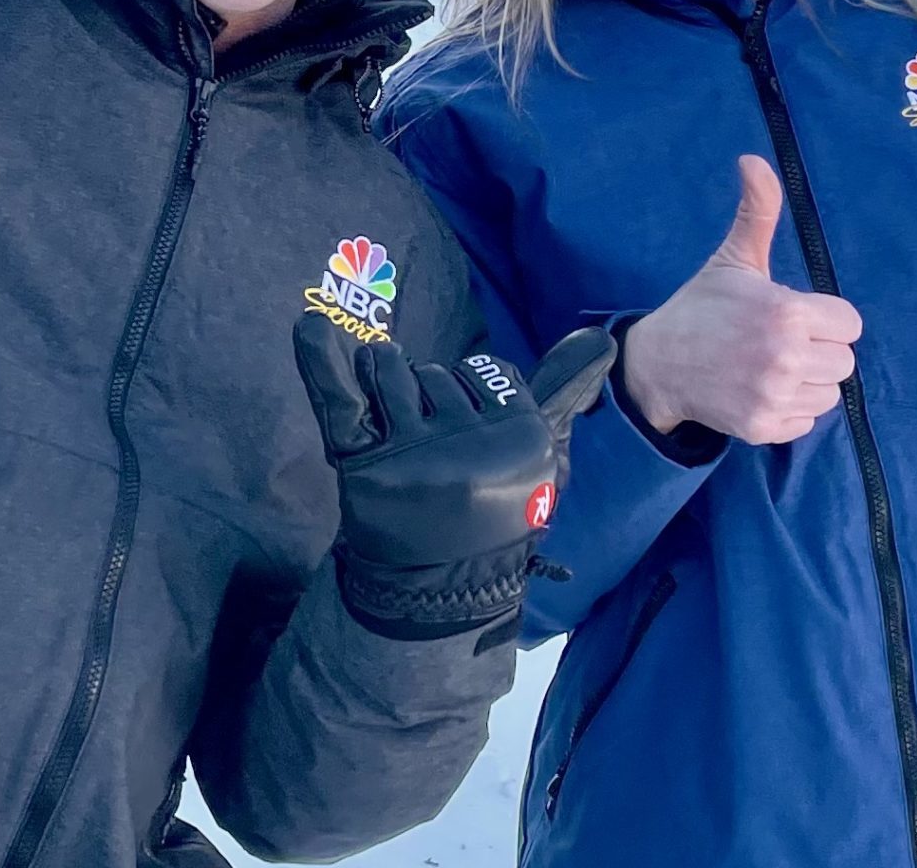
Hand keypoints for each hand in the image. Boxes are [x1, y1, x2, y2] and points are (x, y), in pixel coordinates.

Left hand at [293, 313, 614, 641]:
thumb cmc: (490, 512)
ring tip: (399, 436)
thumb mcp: (539, 458)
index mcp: (523, 438)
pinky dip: (321, 360)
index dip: (474, 397)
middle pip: (435, 371)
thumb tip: (605, 342)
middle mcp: (472, 444)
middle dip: (429, 398)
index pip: (485, 370)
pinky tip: (310, 327)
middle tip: (435, 457)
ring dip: (388, 388)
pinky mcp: (367, 468)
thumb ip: (563, 391)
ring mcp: (416, 455)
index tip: (475, 441)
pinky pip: (341, 398)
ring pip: (392, 372)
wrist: (441, 589)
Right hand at [617, 156, 862, 444]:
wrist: (656, 363)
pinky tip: (760, 390)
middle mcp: (785, 357)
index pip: (850, 325)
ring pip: (829, 394)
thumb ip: (758, 211)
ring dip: (807, 382)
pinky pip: (806, 422)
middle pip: (844, 362)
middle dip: (818, 351)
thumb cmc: (702, 307)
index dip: (824, 318)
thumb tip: (753, 159)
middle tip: (778, 342)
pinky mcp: (763, 428)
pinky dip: (789, 410)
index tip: (793, 315)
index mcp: (785, 312)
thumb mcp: (733, 259)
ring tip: (770, 366)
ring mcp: (773, 396)